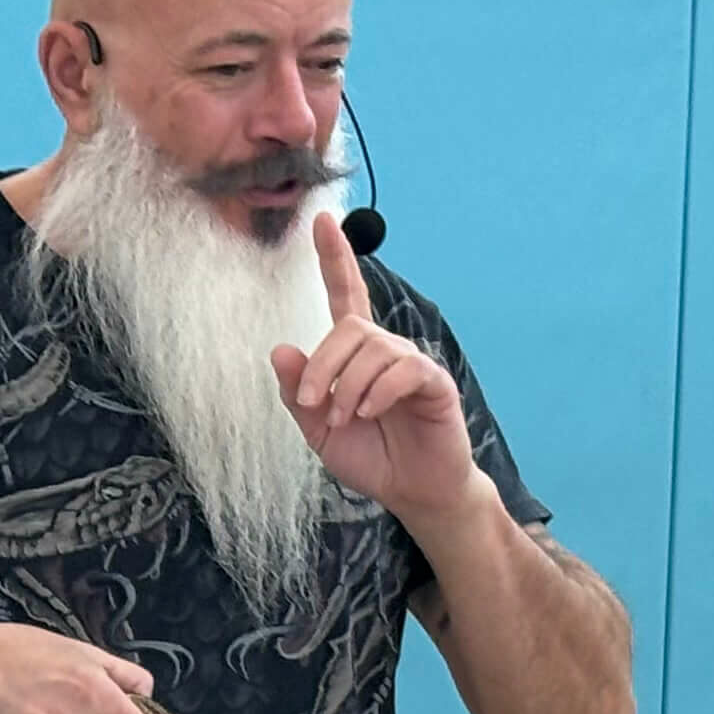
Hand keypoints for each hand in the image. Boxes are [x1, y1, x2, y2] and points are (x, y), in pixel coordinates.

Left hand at [272, 215, 483, 530]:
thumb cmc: (370, 457)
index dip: (335, 258)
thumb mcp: (319, 430)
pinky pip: (404, 369)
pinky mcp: (433, 382)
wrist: (411, 491)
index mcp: (355, 356)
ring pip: (374, 348)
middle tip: (312, 403)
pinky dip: (379, 391)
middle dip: (323, 364)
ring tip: (345, 419)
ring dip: (349, 386)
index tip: (322, 221)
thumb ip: (298, 393)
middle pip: (350, 328)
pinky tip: (369, 412)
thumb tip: (280, 349)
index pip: (346, 295)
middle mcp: (384, 350)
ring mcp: (411, 363)